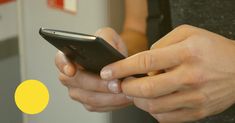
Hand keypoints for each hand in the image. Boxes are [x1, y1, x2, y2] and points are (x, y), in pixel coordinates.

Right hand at [55, 27, 130, 111]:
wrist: (118, 62)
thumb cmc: (109, 47)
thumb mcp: (109, 35)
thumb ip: (106, 38)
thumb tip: (108, 49)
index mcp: (70, 56)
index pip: (60, 60)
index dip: (64, 66)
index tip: (71, 70)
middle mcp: (70, 76)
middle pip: (79, 83)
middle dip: (99, 85)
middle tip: (117, 84)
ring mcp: (78, 91)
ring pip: (91, 98)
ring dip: (110, 97)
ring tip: (126, 91)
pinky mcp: (89, 103)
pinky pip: (100, 107)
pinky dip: (114, 103)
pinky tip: (125, 97)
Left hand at [100, 25, 234, 121]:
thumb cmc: (213, 50)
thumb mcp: (188, 34)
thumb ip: (162, 44)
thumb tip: (144, 61)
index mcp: (187, 54)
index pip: (145, 62)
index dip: (122, 68)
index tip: (108, 71)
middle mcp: (190, 77)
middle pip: (147, 89)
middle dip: (126, 87)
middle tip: (120, 83)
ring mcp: (194, 98)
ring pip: (153, 106)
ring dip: (137, 100)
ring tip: (135, 91)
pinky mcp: (196, 112)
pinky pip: (165, 117)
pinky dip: (152, 110)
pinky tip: (152, 100)